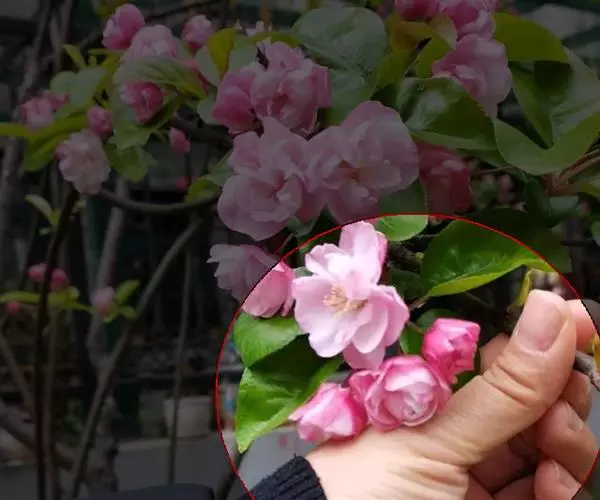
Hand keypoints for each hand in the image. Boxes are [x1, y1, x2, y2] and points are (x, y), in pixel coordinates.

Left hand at [306, 290, 598, 499]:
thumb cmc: (368, 487)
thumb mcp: (435, 434)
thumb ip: (503, 387)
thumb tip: (550, 310)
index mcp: (437, 401)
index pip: (499, 363)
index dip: (540, 342)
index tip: (577, 319)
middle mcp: (462, 435)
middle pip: (534, 404)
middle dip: (561, 395)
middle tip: (567, 391)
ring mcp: (482, 477)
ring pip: (550, 448)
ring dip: (567, 442)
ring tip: (555, 445)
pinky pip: (550, 491)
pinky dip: (564, 486)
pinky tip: (554, 485)